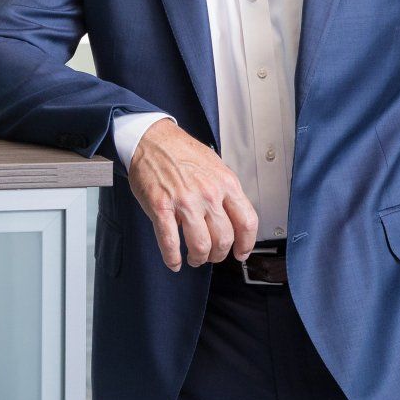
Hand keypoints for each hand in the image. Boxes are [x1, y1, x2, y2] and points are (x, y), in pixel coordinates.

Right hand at [127, 118, 259, 270]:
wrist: (152, 139)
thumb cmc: (181, 152)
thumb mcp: (215, 167)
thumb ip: (226, 192)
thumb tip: (233, 219)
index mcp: (226, 183)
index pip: (247, 222)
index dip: (246, 244)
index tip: (241, 253)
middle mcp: (208, 194)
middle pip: (224, 239)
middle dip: (218, 254)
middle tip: (211, 255)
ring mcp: (184, 201)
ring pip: (201, 245)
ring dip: (198, 258)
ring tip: (194, 258)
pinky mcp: (161, 207)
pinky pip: (170, 241)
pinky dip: (172, 258)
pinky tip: (173, 261)